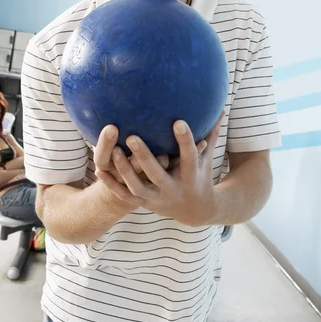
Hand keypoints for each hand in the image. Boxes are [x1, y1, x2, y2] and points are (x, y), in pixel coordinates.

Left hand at [95, 113, 224, 225]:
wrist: (195, 212)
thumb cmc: (201, 176)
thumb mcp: (207, 158)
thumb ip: (211, 134)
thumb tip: (220, 109)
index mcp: (191, 176)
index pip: (189, 156)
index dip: (184, 140)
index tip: (178, 121)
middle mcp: (174, 190)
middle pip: (157, 174)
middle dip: (144, 156)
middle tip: (132, 136)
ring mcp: (157, 199)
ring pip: (138, 187)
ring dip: (125, 170)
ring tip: (114, 151)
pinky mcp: (145, 204)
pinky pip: (125, 196)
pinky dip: (112, 185)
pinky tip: (99, 171)